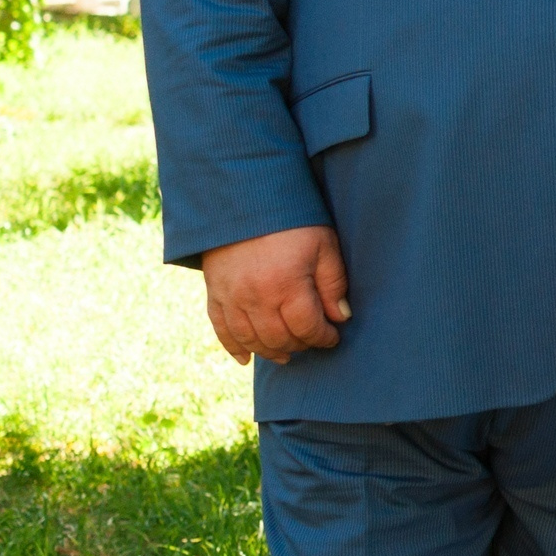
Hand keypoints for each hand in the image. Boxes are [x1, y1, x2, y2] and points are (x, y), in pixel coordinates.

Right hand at [201, 225, 349, 365]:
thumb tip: (341, 317)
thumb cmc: (293, 219)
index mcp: (286, 284)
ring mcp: (232, 297)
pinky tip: (247, 359)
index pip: (307, 327)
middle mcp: (256, 297)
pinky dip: (234, 348)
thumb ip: (333, 283)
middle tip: (311, 341)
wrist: (244, 197)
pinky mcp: (215, 293)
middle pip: (278, 338)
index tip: (332, 336)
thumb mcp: (323, 244)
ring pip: (251, 340)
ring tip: (287, 353)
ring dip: (270, 351)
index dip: (323, 337)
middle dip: (300, 345)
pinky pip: (221, 330)